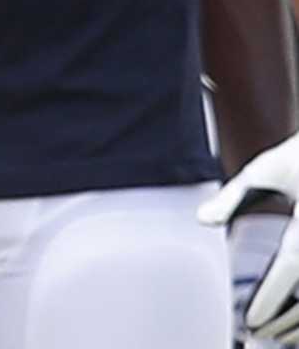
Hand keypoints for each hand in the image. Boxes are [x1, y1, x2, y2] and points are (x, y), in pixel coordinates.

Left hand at [202, 136, 298, 341]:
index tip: (251, 320)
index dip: (271, 298)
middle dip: (281, 320)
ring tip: (273, 334)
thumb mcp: (262, 170)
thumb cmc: (293, 158)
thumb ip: (232, 198)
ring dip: (298, 322)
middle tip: (253, 335)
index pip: (290, 268)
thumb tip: (202, 220)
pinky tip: (294, 322)